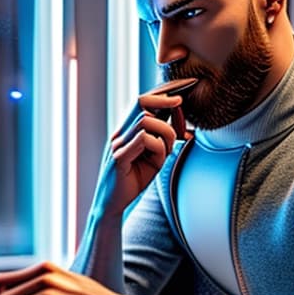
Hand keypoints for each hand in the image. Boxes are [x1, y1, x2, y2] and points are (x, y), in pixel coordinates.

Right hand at [90, 91, 182, 219]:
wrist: (112, 206)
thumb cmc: (133, 180)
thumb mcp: (152, 158)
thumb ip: (162, 141)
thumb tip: (181, 127)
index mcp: (126, 131)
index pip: (141, 102)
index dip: (161, 93)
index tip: (181, 88)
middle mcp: (120, 133)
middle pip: (140, 102)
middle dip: (164, 98)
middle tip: (181, 102)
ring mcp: (118, 144)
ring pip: (146, 121)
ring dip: (166, 132)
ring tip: (169, 149)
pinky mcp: (119, 158)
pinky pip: (144, 140)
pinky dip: (159, 147)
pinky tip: (160, 160)